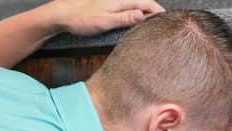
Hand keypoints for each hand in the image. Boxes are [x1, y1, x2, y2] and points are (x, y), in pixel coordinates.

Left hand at [46, 0, 164, 35]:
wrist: (63, 14)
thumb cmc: (82, 18)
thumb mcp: (105, 21)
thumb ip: (125, 18)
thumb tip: (144, 15)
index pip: (148, 3)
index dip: (159, 13)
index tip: (168, 23)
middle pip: (144, 4)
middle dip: (155, 13)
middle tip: (164, 28)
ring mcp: (115, 1)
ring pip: (137, 6)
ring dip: (145, 14)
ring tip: (153, 27)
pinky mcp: (110, 5)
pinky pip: (128, 9)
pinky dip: (136, 15)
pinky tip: (136, 24)